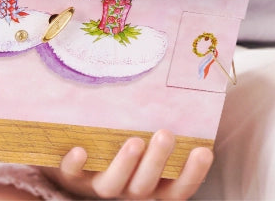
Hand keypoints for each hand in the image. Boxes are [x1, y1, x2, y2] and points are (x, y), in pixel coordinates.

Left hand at [47, 133, 211, 198]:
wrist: (69, 152)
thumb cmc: (117, 138)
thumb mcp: (141, 132)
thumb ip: (159, 120)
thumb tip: (189, 86)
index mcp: (148, 184)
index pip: (176, 189)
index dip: (192, 174)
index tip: (204, 150)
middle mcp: (126, 188)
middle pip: (145, 187)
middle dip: (157, 162)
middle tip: (166, 134)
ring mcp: (97, 184)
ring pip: (112, 185)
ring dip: (124, 164)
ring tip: (134, 141)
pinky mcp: (69, 176)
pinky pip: (71, 174)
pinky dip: (75, 164)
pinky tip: (80, 150)